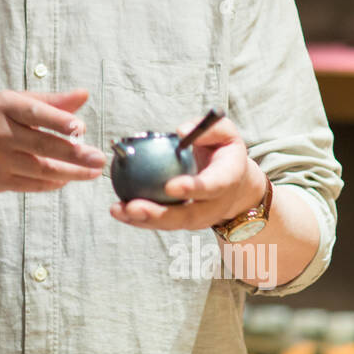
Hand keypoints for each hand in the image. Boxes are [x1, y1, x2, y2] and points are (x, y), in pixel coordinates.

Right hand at [0, 89, 104, 191]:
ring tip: (93, 172)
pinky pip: (32, 184)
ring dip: (71, 172)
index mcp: (4, 106)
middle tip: (99, 158)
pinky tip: (69, 178)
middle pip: (42, 145)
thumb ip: (52, 102)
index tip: (81, 127)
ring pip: (41, 169)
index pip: (34, 113)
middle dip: (75, 154)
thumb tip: (84, 95)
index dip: (58, 120)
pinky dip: (54, 183)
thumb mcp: (18, 102)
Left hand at [109, 114, 263, 230]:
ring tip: (118, 210)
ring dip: (143, 220)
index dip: (193, 188)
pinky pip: (161, 222)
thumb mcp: (224, 133)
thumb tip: (180, 131)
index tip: (170, 187)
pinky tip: (118, 210)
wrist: (235, 184)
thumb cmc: (223, 151)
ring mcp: (199, 218)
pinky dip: (139, 219)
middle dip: (160, 214)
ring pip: (171, 223)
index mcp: (228, 179)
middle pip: (188, 215)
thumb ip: (207, 129)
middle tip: (133, 207)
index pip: (212, 186)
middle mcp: (215, 205)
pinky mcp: (184, 222)